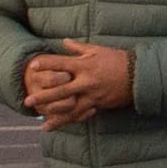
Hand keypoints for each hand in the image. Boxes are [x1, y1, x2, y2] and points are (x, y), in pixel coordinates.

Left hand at [21, 41, 136, 123]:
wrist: (138, 75)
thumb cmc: (117, 59)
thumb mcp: (97, 50)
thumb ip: (78, 48)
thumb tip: (64, 41)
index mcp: (84, 65)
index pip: (61, 64)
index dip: (46, 64)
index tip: (33, 66)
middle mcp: (86, 81)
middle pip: (60, 90)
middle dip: (44, 96)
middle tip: (28, 101)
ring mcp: (92, 95)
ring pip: (70, 107)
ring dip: (55, 115)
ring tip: (41, 121)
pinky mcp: (98, 104)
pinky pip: (81, 114)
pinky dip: (69, 120)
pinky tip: (59, 126)